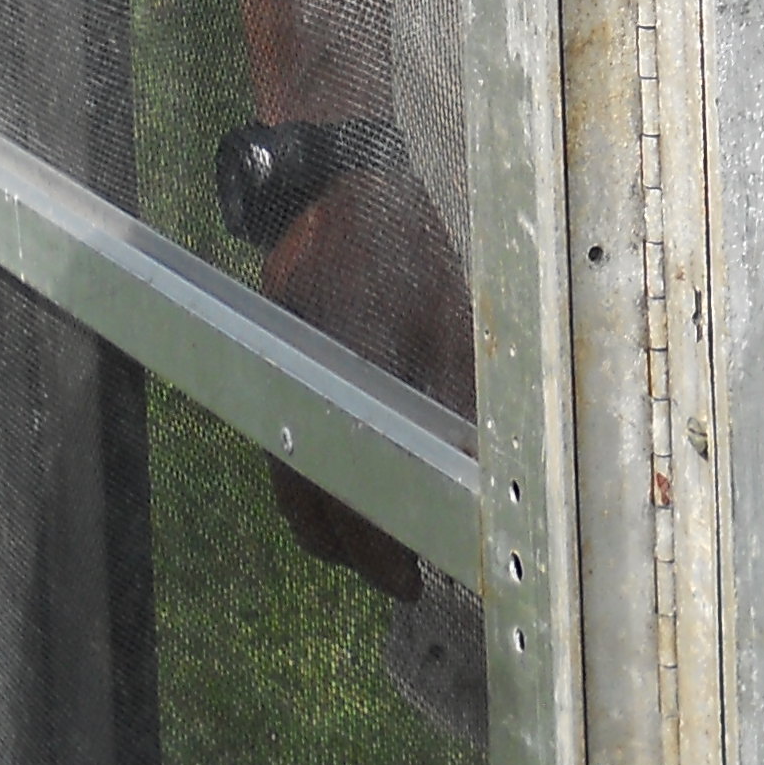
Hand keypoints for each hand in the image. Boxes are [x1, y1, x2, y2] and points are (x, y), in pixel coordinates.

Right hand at [258, 164, 475, 599]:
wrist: (333, 185)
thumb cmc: (402, 245)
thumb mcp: (452, 314)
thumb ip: (463, 391)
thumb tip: (491, 465)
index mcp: (354, 360)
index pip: (359, 479)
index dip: (380, 544)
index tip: (409, 577)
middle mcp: (306, 375)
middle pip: (313, 496)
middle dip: (353, 550)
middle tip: (398, 579)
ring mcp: (280, 373)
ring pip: (289, 478)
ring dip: (328, 523)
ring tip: (373, 553)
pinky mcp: (272, 369)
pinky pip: (283, 447)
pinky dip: (311, 483)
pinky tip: (346, 494)